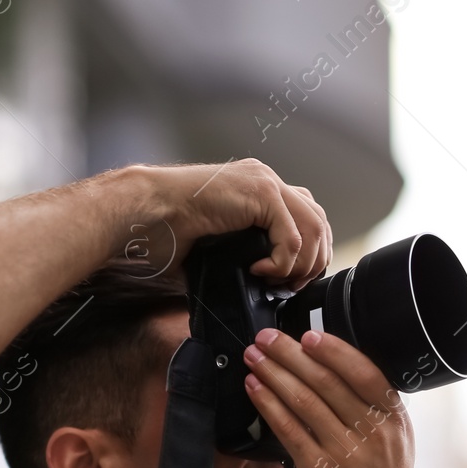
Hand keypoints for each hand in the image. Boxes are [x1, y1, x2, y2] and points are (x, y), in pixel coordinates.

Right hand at [120, 160, 331, 289]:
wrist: (147, 211)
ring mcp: (265, 182)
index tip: (294, 280)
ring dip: (301, 264)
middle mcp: (267, 180)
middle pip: (319, 220)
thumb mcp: (221, 243)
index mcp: (259, 189)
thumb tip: (261, 284)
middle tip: (293, 286)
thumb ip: (247, 251)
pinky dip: (282, 262)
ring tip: (278, 281)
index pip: (307, 216)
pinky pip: (291, 236)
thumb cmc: (169, 228)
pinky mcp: (260, 192)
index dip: (309, 252)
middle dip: (314, 260)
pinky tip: (259, 269)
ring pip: (313, 228)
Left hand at [241, 326, 431, 467]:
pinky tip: (255, 390)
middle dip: (290, 354)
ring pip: (305, 401)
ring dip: (273, 374)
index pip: (364, 372)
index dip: (333, 350)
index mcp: (394, 420)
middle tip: (265, 338)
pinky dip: (269, 406)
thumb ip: (372, 414)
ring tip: (253, 357)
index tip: (307, 335)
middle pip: (327, 380)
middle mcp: (374, 432)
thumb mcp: (396, 446)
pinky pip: (290, 430)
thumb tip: (335, 378)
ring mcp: (348, 453)